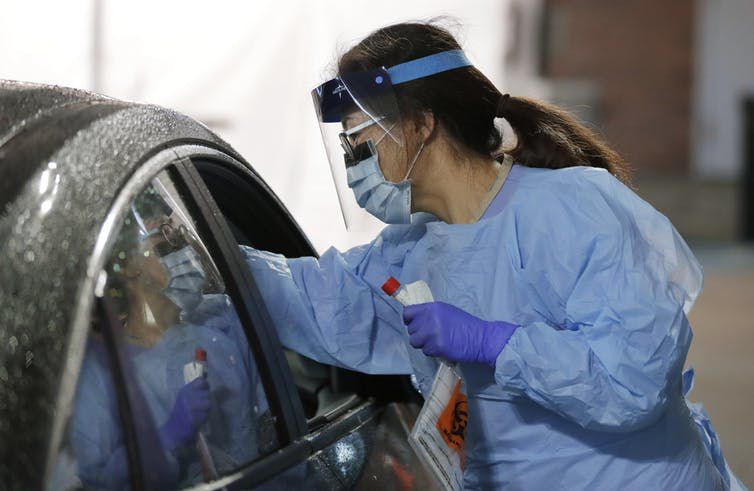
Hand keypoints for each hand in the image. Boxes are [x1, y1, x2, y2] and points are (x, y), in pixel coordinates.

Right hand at [159, 377, 210, 450]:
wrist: (173, 430)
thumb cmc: (182, 412)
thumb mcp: (186, 397)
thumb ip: (196, 388)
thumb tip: (207, 375)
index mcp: (184, 390)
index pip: (201, 381)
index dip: (205, 386)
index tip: (203, 392)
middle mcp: (186, 397)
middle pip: (207, 393)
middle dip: (206, 400)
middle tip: (199, 408)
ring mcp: (189, 408)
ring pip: (208, 403)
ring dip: (206, 410)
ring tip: (199, 414)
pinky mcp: (192, 418)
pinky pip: (206, 415)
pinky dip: (203, 418)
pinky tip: (197, 420)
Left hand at [402, 301, 517, 365]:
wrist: (481, 338)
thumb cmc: (466, 325)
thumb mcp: (447, 311)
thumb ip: (430, 314)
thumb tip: (416, 320)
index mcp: (432, 307)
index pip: (408, 312)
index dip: (409, 320)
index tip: (413, 324)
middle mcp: (430, 318)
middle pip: (411, 329)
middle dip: (419, 334)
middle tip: (431, 336)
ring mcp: (432, 333)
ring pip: (415, 341)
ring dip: (423, 344)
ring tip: (436, 342)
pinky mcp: (436, 346)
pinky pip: (425, 351)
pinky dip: (432, 351)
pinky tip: (443, 347)